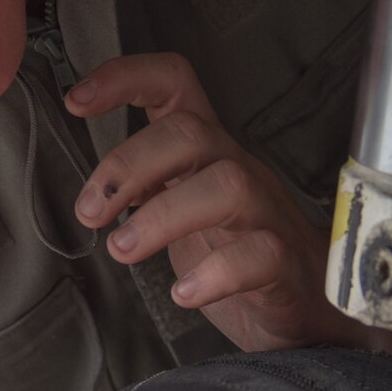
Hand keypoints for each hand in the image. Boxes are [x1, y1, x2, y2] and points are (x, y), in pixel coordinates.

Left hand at [65, 52, 368, 352]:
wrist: (314, 312)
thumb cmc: (244, 258)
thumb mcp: (188, 213)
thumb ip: (151, 191)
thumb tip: (95, 191)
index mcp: (209, 155)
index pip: (176, 86)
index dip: (126, 78)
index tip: (76, 99)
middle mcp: (239, 172)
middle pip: (190, 134)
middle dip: (128, 165)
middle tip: (90, 212)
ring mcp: (268, 216)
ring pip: (226, 186)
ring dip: (163, 216)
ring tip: (123, 250)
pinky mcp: (287, 265)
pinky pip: (260, 255)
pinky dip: (216, 275)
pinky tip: (183, 293)